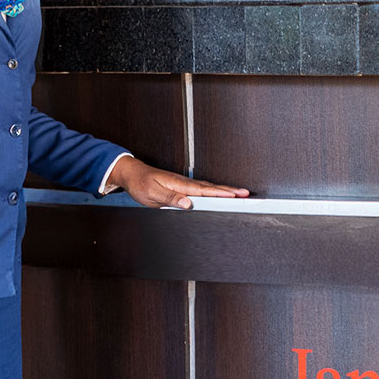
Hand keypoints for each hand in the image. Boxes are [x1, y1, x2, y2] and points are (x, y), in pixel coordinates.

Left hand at [109, 157, 248, 208]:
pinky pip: (202, 188)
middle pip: (211, 187)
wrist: (133, 174)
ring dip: (224, 190)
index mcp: (179, 184)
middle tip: (245, 194)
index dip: (221, 193)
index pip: (204, 190)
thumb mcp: (152, 194)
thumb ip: (170, 198)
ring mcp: (184, 184)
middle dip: (230, 190)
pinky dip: (214, 190)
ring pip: (208, 187)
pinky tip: (219, 193)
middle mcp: (184, 183)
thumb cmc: (141, 183)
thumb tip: (188, 203)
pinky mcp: (182, 186)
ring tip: (239, 194)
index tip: (235, 195)